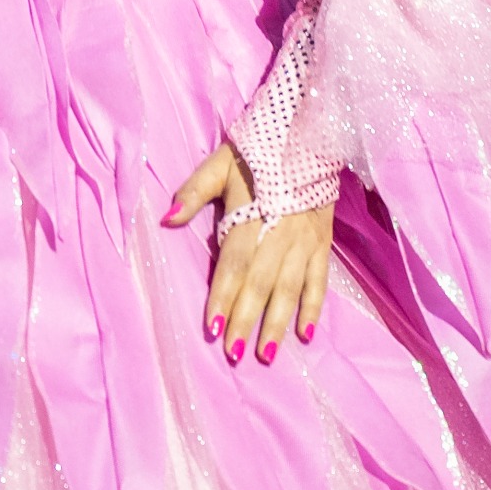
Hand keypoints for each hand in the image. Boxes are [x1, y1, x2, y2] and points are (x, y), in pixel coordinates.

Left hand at [167, 141, 331, 364]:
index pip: (234, 264)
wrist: (307, 133)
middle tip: (233, 354)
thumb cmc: (256, 152)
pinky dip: (313, 308)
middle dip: (246, 320)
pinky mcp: (323, 243)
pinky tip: (305, 335)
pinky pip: (319, 281)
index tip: (210, 329)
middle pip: (260, 283)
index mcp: (251, 214)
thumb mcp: (219, 163)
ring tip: (265, 355)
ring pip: (289, 289)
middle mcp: (279, 233)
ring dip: (277, 324)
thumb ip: (194, 191)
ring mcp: (304, 241)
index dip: (222, 296)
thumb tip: (167, 218)